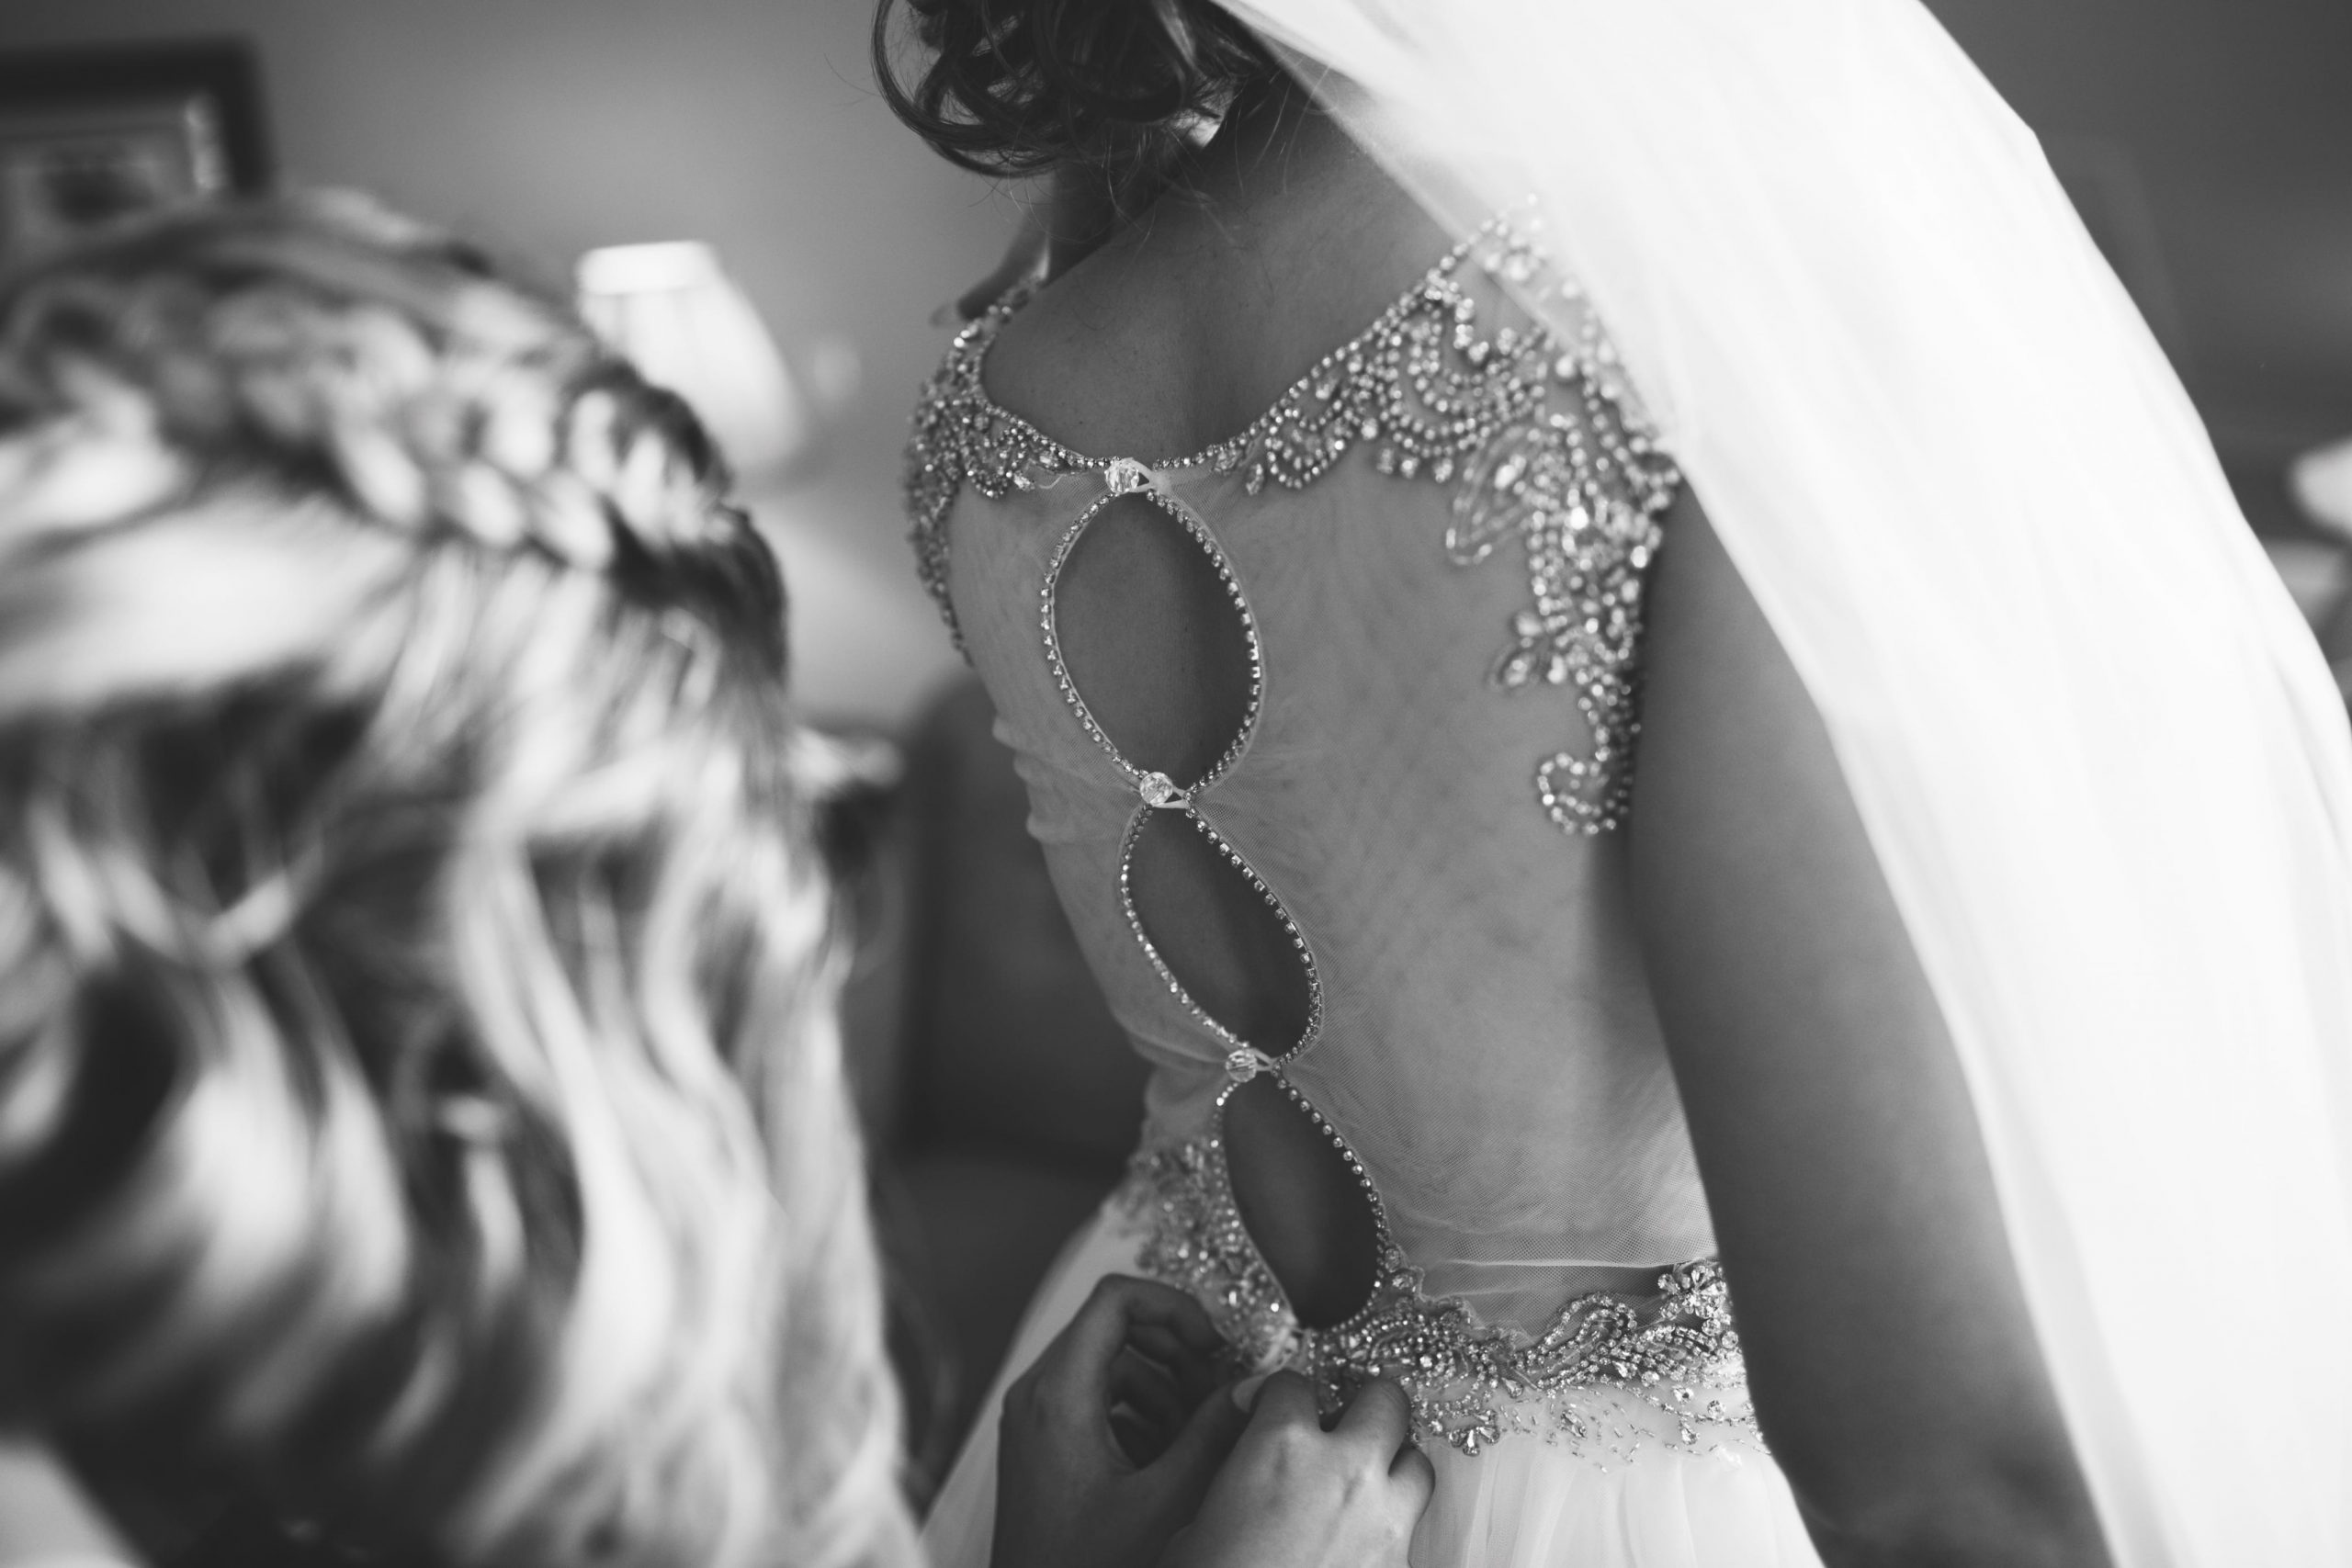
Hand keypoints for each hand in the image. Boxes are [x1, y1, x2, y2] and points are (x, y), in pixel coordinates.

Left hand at [991, 1275, 1248, 1567]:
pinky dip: (1135, 1414)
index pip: (1115, 1298)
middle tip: (1215, 1390)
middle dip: (1174, 1353)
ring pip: (1107, 1366)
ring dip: (1160, 1387)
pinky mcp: (1042, 1445)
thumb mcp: (1164, 1502)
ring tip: (1197, 1431)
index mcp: (1059, 1393)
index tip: (1211, 1343)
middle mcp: (1037, 1394)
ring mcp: (1035, 1419)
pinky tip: (1167, 1457)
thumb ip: (1211, 1436)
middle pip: (1113, 1327)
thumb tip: (1249, 1389)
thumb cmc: (1083, 1567)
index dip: (1173, 1306)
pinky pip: (1093, 1401)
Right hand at [1160, 1373, 1433, 1567]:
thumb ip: (1233, 1462)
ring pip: (1417, 1462)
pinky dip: (1392, 1525)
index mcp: (1280, 1446)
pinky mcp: (1398, 1566)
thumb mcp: (1196, 1513)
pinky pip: (1412, 1529)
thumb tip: (1247, 1443)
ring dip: (1393, 1464)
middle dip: (1365, 1403)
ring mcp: (1381, 1520)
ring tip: (1365, 1479)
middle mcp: (1342, 1470)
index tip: (1276, 1403)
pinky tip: (1362, 1538)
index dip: (1281, 1394)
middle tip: (1344, 1417)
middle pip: (1384, 1399)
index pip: (1293, 1384)